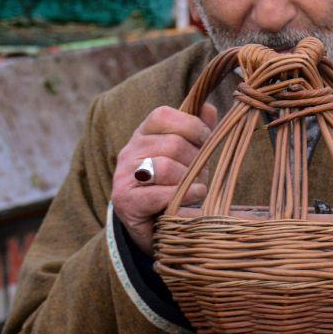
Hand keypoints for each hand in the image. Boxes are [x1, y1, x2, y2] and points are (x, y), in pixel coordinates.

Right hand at [112, 103, 218, 253]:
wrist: (154, 226)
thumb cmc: (174, 184)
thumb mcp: (189, 155)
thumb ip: (198, 131)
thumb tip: (208, 107)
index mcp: (143, 134)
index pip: (164, 115)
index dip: (191, 126)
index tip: (205, 142)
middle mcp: (129, 151)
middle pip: (172, 143)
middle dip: (195, 159)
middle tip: (200, 173)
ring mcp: (124, 176)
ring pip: (165, 166)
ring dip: (189, 179)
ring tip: (195, 187)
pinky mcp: (125, 201)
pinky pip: (159, 193)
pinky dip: (184, 195)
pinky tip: (194, 197)